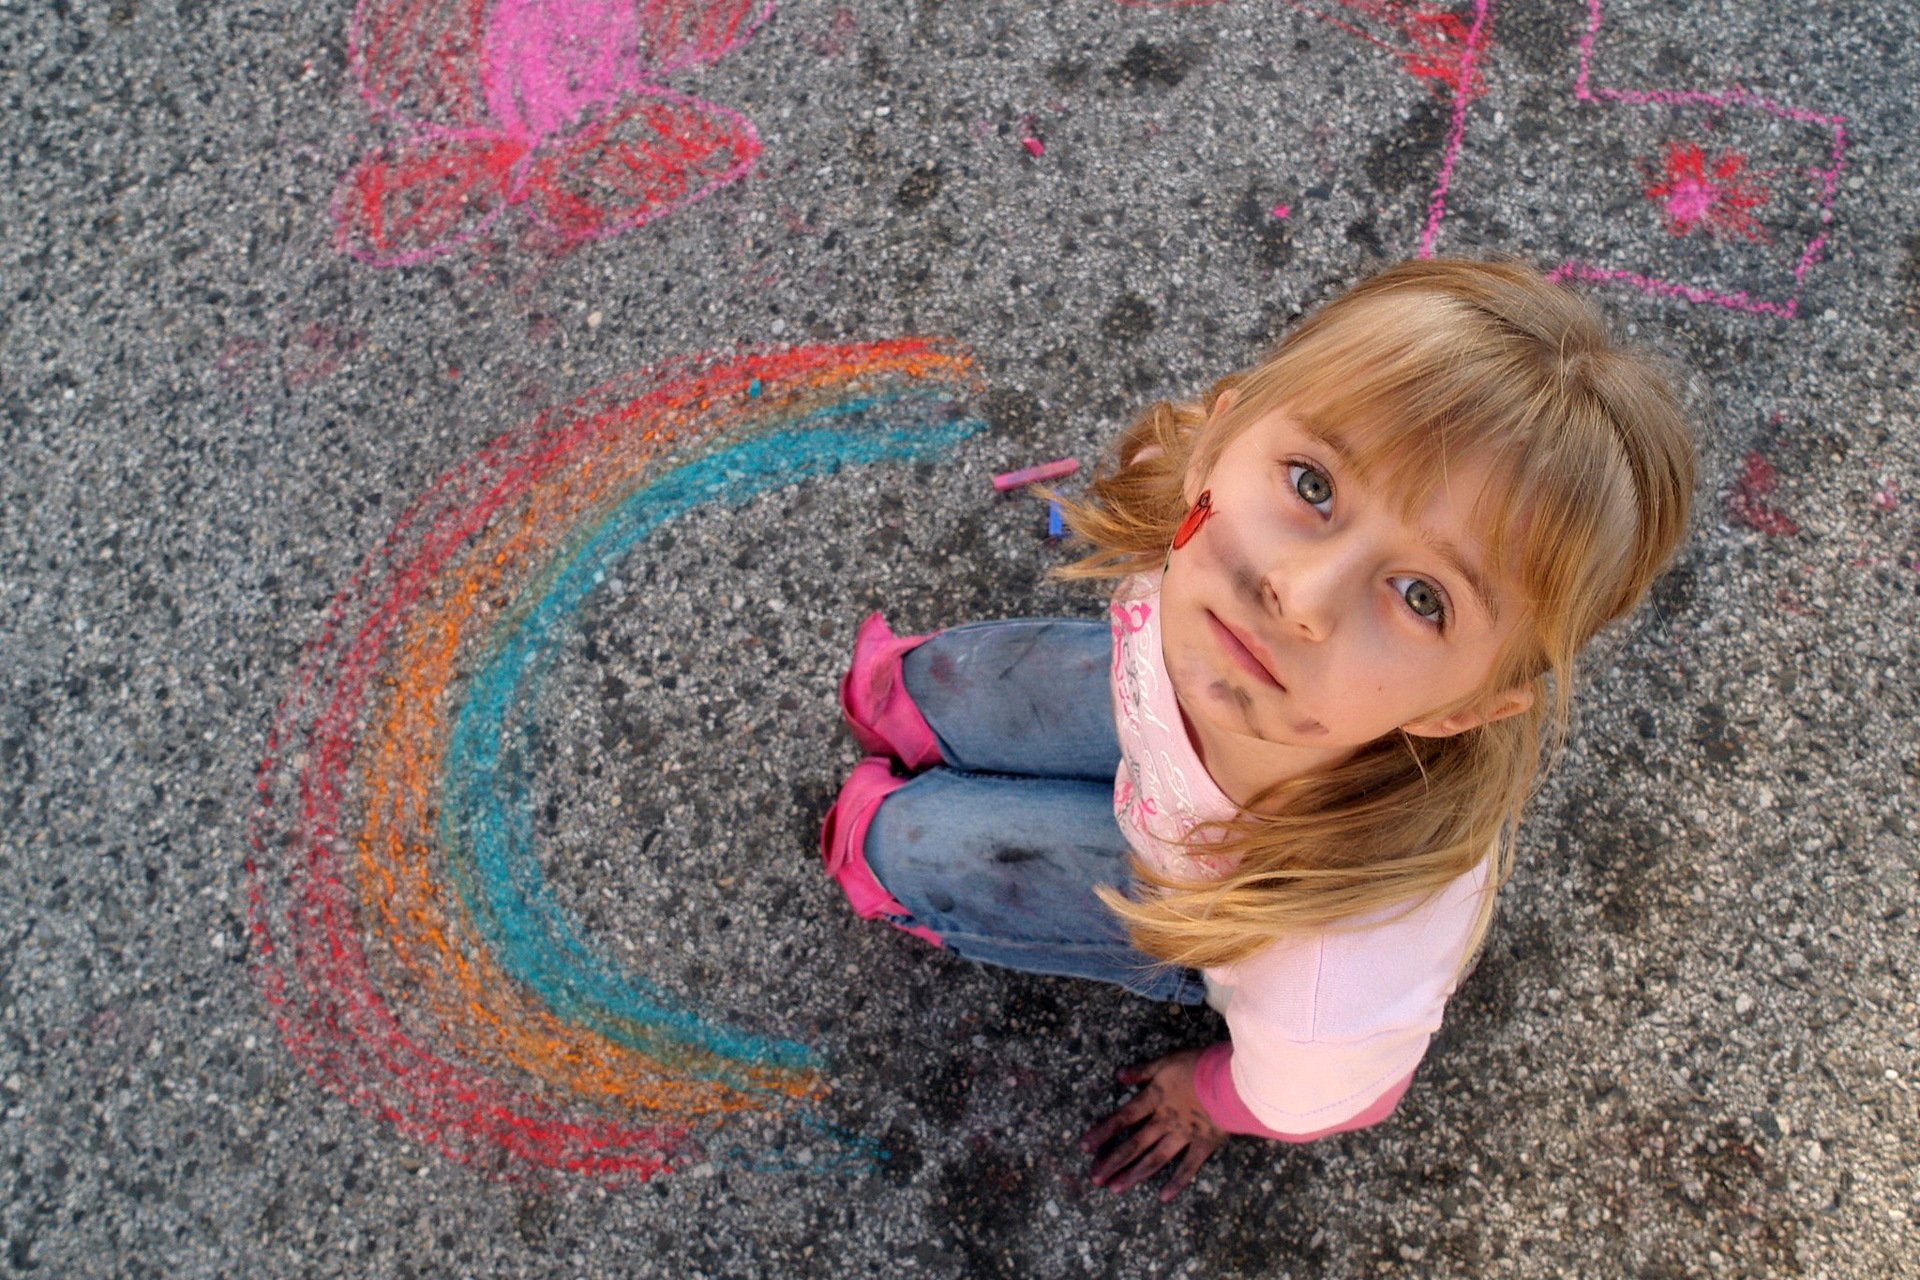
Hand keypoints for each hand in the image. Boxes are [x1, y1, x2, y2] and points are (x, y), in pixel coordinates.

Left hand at [1078, 1048, 1227, 1201]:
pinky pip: (1188, 1167)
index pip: (1122, 1117)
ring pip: (1155, 1159)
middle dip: (1113, 1161)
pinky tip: (1163, 1197)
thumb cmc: (1200, 1065)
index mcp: (1155, 1099)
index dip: (1103, 1132)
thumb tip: (1118, 1076)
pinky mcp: (1204, 1144)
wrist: (1232, 1080)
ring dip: (1135, 1174)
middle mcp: (1165, 1121)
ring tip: (1116, 1189)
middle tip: (1095, 1178)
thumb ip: (1143, 1071)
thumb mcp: (1167, 1061)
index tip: (1084, 1147)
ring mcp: (1184, 1135)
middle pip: (1134, 1144)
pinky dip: (1176, 1182)